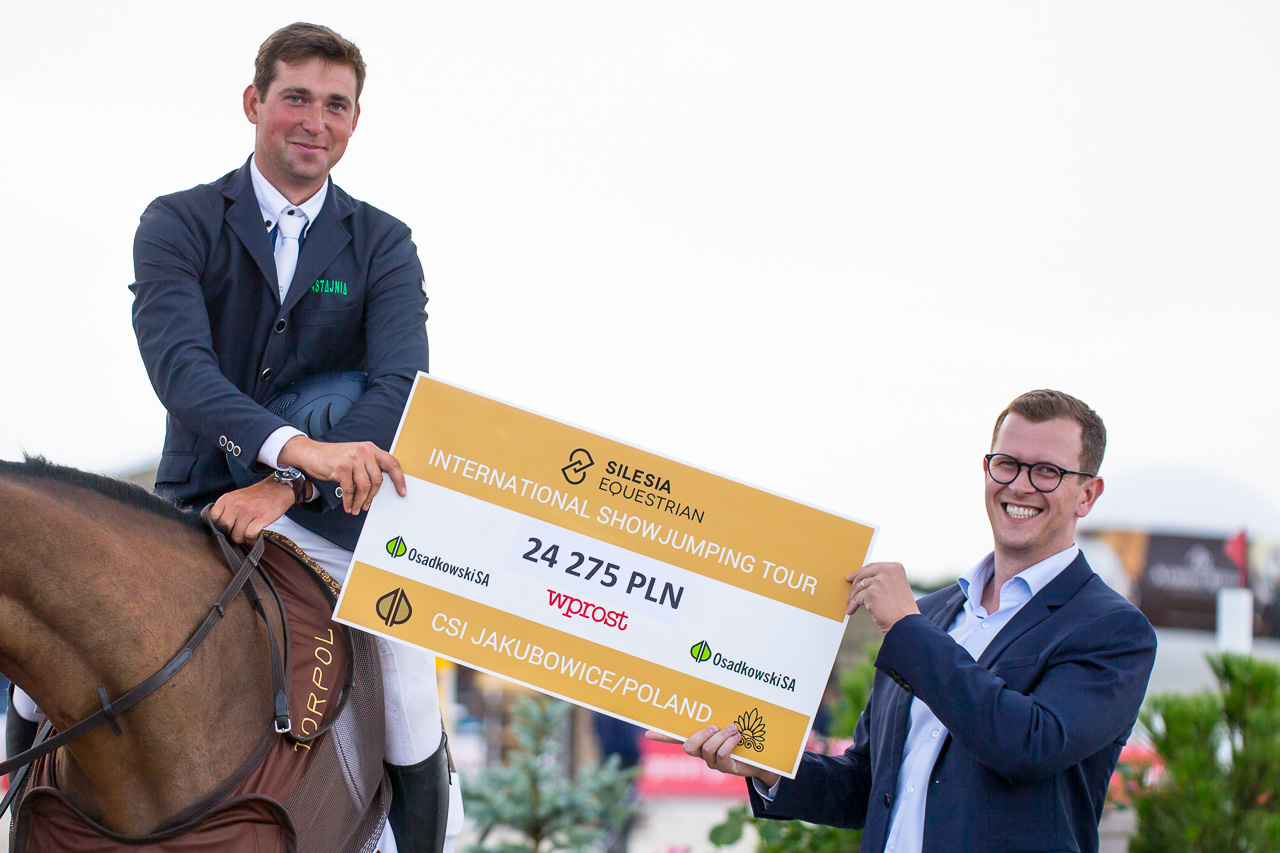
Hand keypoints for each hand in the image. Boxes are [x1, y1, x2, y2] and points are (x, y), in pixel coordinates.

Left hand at [210, 477, 294, 543]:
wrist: (278, 488)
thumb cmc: (257, 496)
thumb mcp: (237, 496)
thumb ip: (226, 508)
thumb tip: (218, 528)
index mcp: (227, 498)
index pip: (212, 518)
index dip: (218, 526)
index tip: (225, 528)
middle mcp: (236, 504)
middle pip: (224, 529)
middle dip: (230, 533)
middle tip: (238, 532)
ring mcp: (248, 511)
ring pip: (236, 535)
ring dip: (242, 539)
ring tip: (247, 535)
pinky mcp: (261, 518)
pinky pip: (249, 535)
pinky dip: (251, 540)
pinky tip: (254, 537)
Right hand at [278, 435, 406, 513]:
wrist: (311, 453)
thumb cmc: (334, 457)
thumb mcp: (356, 456)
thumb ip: (368, 465)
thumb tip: (379, 487)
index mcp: (371, 448)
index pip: (392, 463)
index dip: (399, 479)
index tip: (402, 491)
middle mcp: (364, 451)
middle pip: (378, 479)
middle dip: (373, 496)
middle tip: (367, 505)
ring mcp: (353, 459)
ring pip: (365, 486)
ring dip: (361, 501)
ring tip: (356, 508)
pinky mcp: (342, 468)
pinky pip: (350, 490)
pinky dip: (349, 501)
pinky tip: (347, 505)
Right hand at [646, 727, 779, 787]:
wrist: (760, 756)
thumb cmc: (741, 735)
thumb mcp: (729, 723)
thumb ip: (719, 714)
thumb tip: (717, 694)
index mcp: (698, 739)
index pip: (675, 737)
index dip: (662, 735)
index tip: (647, 732)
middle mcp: (701, 752)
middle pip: (688, 746)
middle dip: (700, 734)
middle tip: (714, 726)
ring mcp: (712, 761)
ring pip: (707, 749)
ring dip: (721, 736)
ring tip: (733, 728)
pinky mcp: (725, 767)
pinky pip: (722, 756)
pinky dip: (730, 743)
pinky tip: (738, 737)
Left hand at [847, 561, 920, 634]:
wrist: (906, 624)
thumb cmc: (902, 610)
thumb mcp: (896, 588)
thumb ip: (884, 580)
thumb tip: (863, 580)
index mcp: (895, 567)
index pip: (873, 567)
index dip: (860, 573)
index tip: (852, 578)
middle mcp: (888, 571)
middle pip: (863, 574)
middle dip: (854, 584)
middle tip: (849, 593)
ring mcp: (879, 581)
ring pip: (858, 586)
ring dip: (853, 597)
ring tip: (851, 604)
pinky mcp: (871, 593)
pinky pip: (856, 598)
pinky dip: (852, 605)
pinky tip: (851, 611)